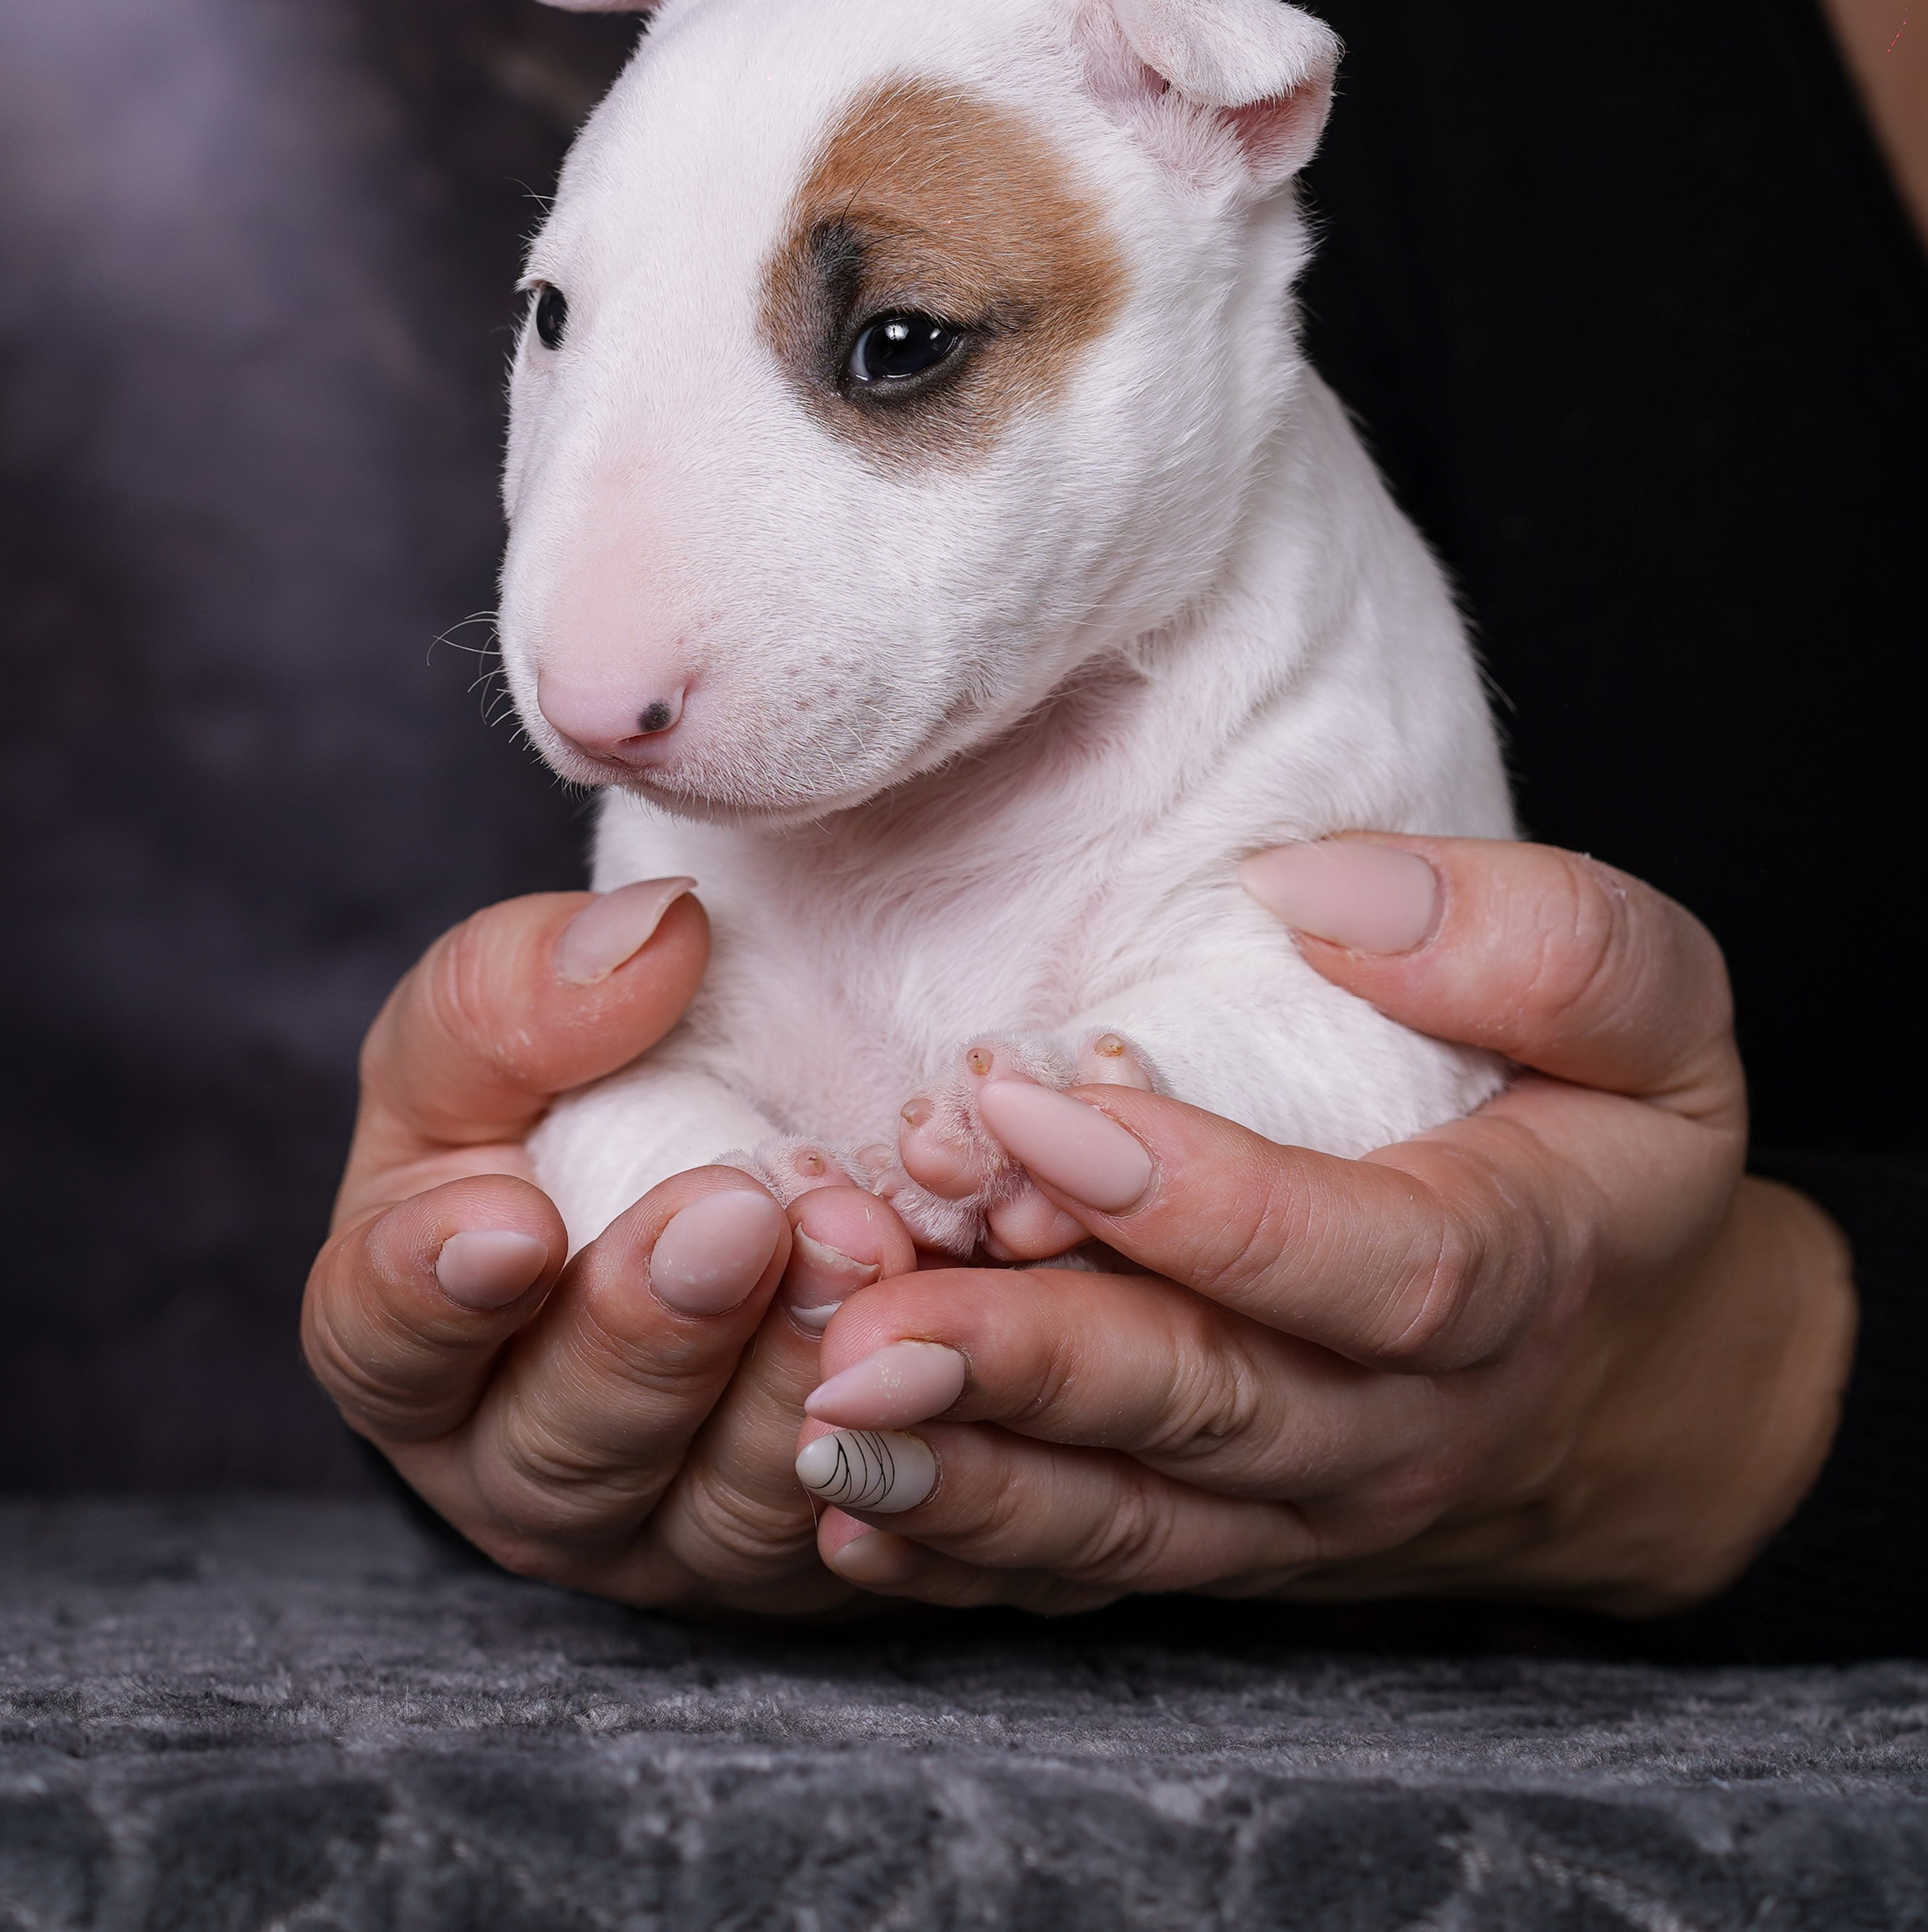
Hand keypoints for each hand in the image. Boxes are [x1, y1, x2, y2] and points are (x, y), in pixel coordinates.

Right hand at [301, 883, 916, 1614]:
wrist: (717, 1156)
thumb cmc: (560, 1095)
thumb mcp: (492, 1027)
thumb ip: (523, 989)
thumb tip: (648, 939)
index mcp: (413, 1351)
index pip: (385, 1346)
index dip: (435, 1298)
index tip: (509, 1222)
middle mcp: (534, 1476)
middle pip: (572, 1449)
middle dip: (656, 1333)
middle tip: (738, 1218)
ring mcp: (685, 1534)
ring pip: (734, 1509)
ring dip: (799, 1384)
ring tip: (863, 1250)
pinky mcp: (828, 1552)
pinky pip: (884, 1538)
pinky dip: (922, 1458)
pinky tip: (957, 1369)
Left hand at [791, 838, 1857, 1616]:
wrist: (1629, 1362)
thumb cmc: (1609, 1133)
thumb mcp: (1650, 1010)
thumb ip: (1533, 936)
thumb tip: (1312, 893)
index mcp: (1514, 1268)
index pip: (1371, 1264)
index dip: (1205, 1201)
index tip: (1038, 1111)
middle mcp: (1400, 1421)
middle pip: (1209, 1407)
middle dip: (1028, 1365)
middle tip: (866, 1321)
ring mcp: (1299, 1504)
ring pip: (1128, 1517)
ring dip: (966, 1479)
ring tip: (817, 1419)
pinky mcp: (1219, 1538)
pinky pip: (1090, 1574)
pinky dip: (963, 1559)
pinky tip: (839, 1519)